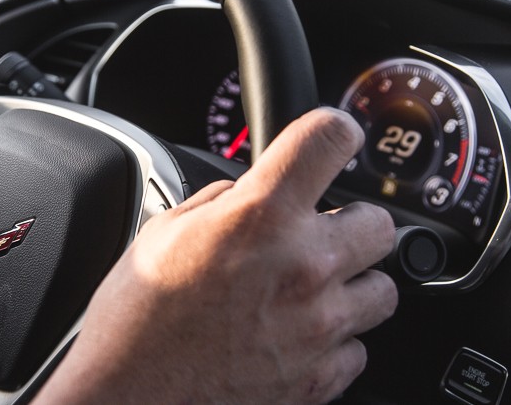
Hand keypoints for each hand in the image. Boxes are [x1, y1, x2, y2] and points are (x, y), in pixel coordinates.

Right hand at [36, 108, 397, 404]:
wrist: (127, 400)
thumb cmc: (135, 321)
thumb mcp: (165, 232)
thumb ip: (223, 202)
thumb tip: (249, 192)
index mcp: (260, 215)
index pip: (331, 138)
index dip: (337, 132)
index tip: (338, 140)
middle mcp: (303, 265)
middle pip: (380, 222)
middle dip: (351, 224)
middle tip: (317, 237)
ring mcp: (318, 326)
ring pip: (383, 289)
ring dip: (352, 285)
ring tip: (308, 293)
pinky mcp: (321, 377)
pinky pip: (359, 348)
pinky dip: (336, 342)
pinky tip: (295, 337)